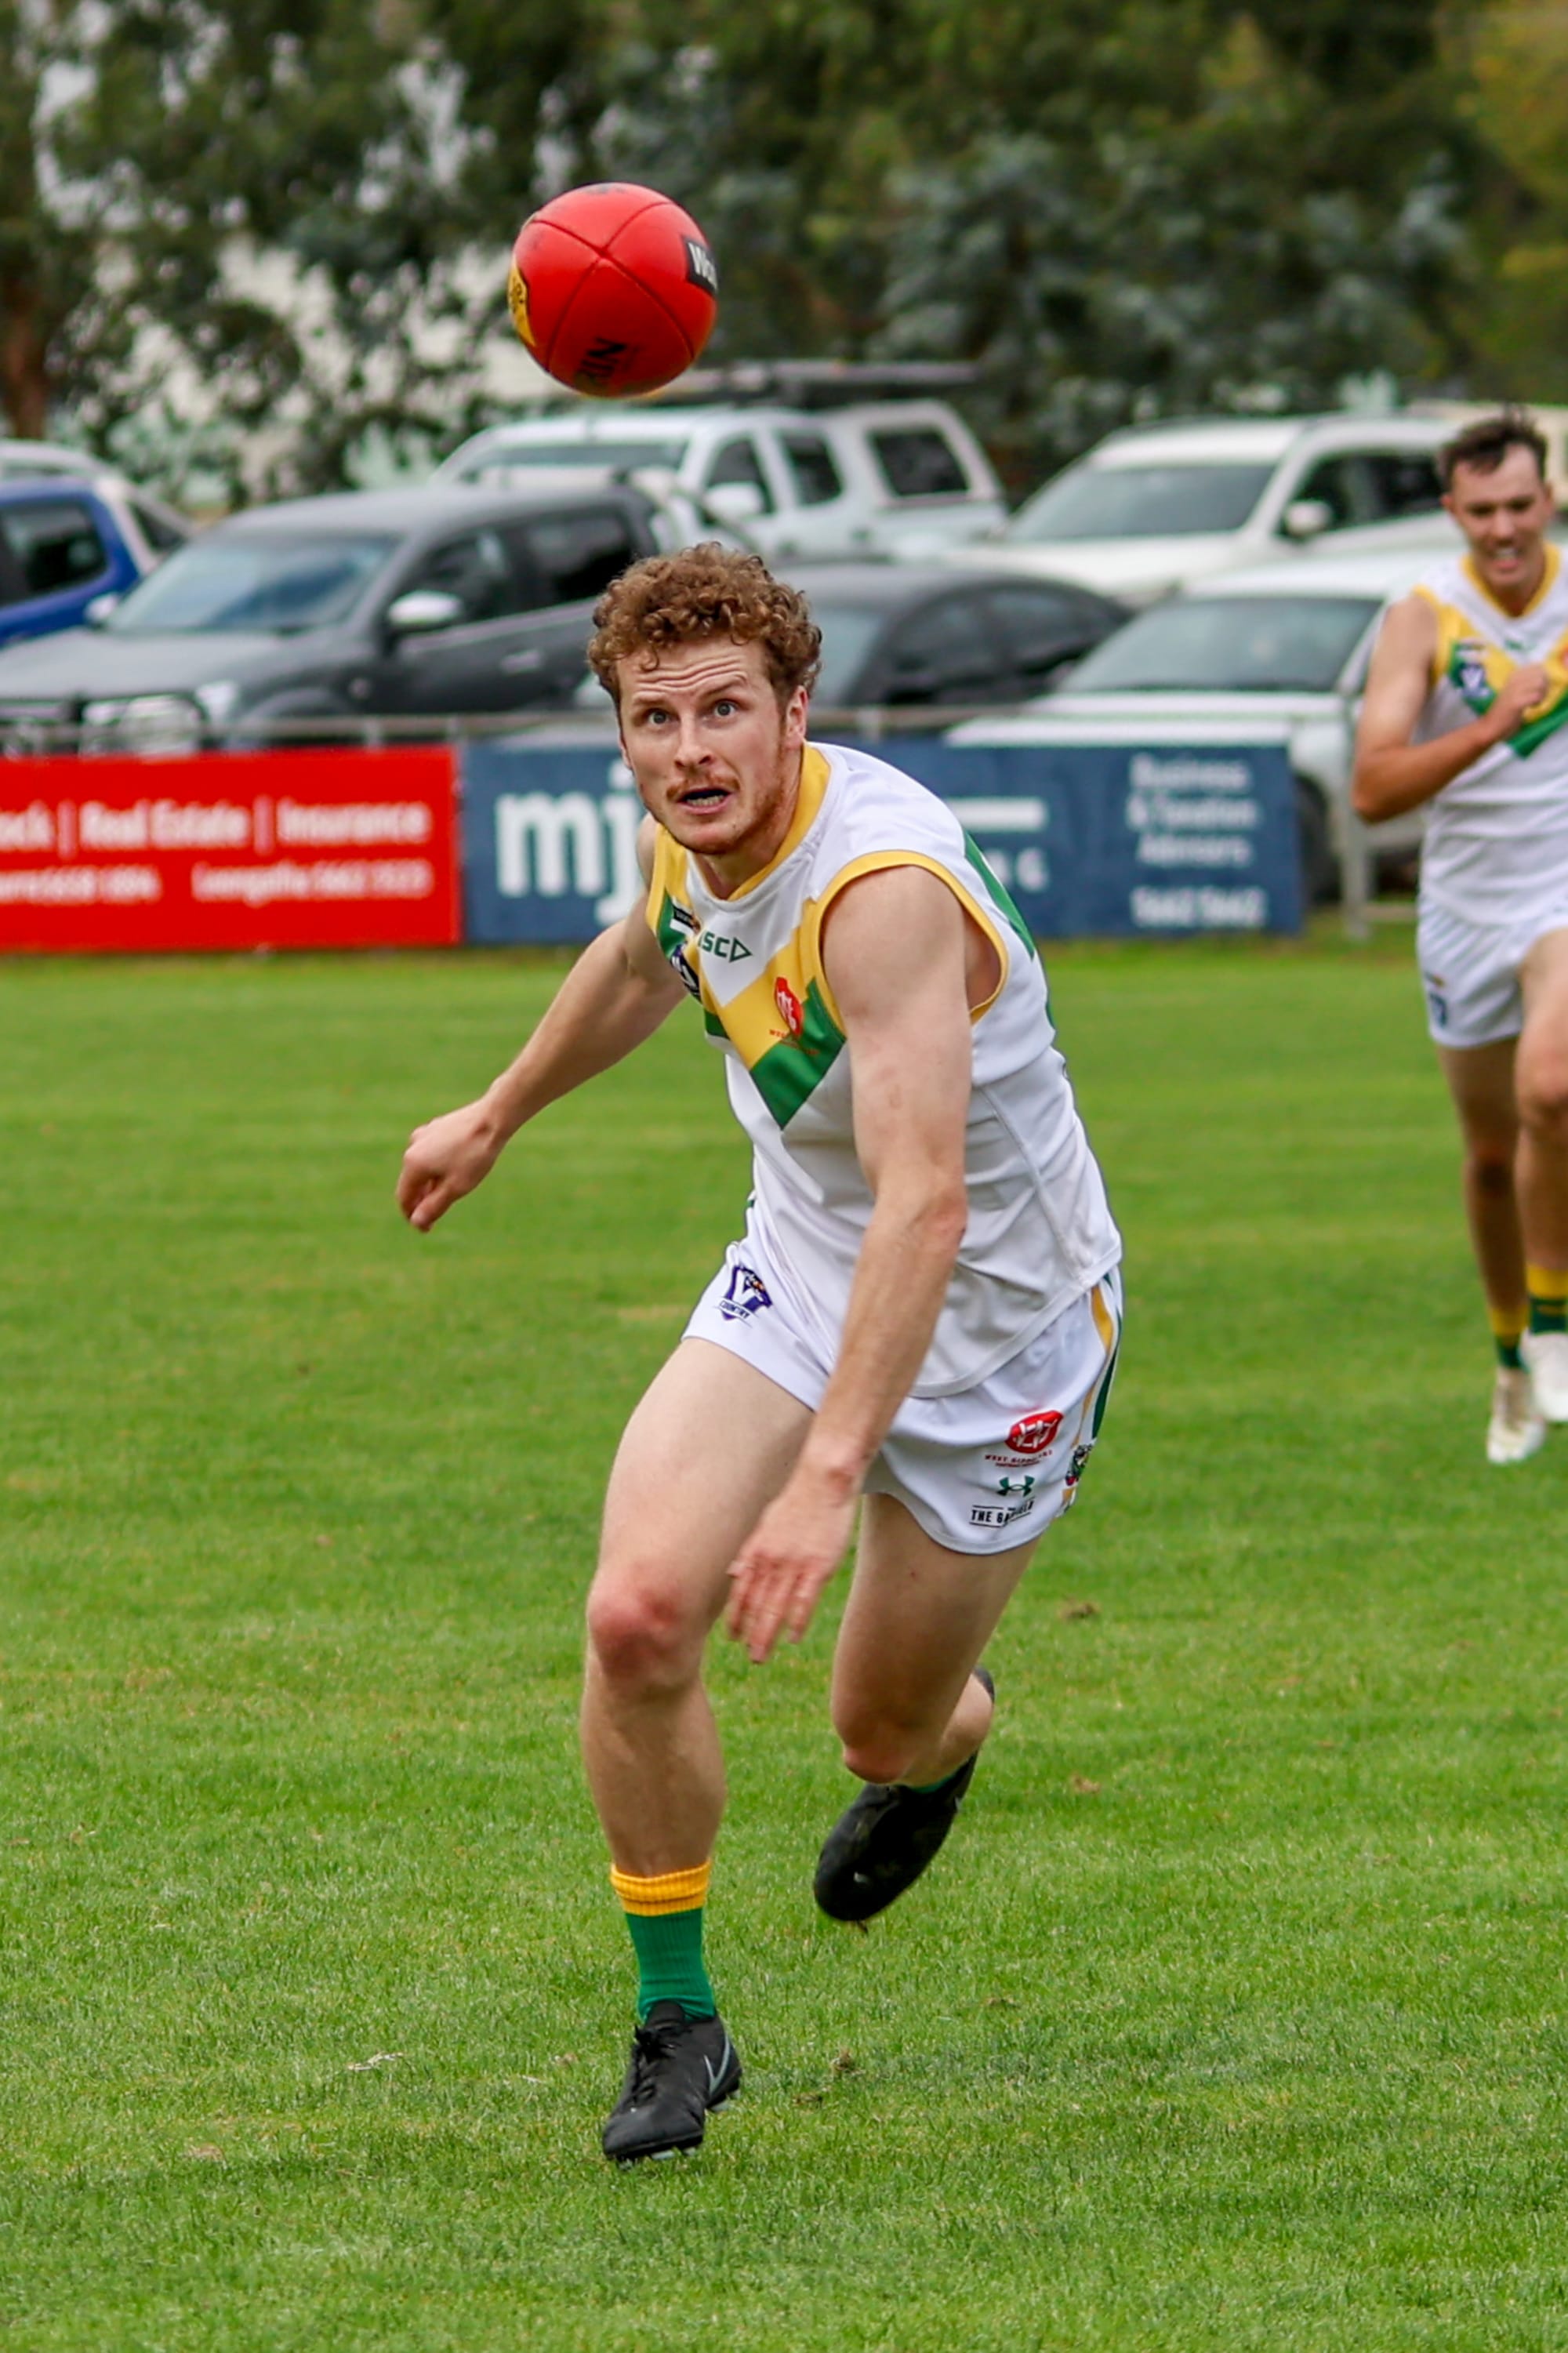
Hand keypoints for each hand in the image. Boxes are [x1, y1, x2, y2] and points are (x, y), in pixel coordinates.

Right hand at [396, 1099, 503, 1230]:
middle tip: (436, 1215)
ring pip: (421, 1166)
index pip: (404, 1198)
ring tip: (445, 1194)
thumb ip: (433, 1207)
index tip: (426, 1229)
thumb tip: (416, 1222)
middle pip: (411, 1181)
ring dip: (429, 1183)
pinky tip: (452, 1171)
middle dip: (421, 1200)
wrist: (492, 1120)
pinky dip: (436, 1166)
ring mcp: (423, 1134)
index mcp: (413, 1164)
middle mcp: (412, 1147)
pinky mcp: (436, 1127)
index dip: (413, 1216)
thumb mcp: (455, 1188)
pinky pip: (430, 1153)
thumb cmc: (474, 1156)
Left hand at [725, 1462, 858, 1664]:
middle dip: (750, 1634)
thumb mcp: (764, 1525)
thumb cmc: (795, 1503)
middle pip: (756, 1605)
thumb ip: (749, 1552)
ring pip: (776, 1607)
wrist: (822, 1483)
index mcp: (756, 1551)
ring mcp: (794, 1565)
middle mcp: (770, 1560)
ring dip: (768, 1634)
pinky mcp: (818, 1566)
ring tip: (761, 1655)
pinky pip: (804, 1600)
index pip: (740, 1591)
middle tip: (750, 1657)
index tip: (731, 1637)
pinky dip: (797, 1621)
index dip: (735, 1617)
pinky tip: (793, 1638)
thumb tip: (733, 1572)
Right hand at [1488, 662, 1550, 741]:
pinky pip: (1536, 696)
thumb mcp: (1515, 692)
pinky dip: (1537, 702)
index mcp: (1513, 676)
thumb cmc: (1504, 712)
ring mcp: (1513, 690)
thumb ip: (1526, 684)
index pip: (1537, 667)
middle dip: (1545, 686)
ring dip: (1542, 694)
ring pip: (1540, 683)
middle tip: (1538, 698)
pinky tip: (1532, 707)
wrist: (1490, 726)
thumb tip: (1545, 679)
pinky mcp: (1515, 702)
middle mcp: (1513, 680)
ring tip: (1536, 703)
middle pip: (1541, 674)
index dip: (1543, 678)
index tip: (1537, 690)